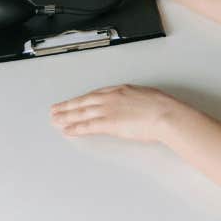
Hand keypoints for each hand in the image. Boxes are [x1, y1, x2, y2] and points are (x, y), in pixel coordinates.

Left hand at [51, 84, 179, 142]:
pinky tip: (67, 131)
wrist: (164, 114)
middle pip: (84, 102)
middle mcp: (111, 98)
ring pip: (82, 113)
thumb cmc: (161, 106)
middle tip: (55, 109)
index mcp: (120, 90)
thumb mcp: (146, 96)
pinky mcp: (108, 123)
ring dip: (67, 117)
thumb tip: (132, 105)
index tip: (73, 102)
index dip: (82, 99)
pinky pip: (87, 126)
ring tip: (55, 120)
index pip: (95, 94)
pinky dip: (76, 128)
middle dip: (68, 106)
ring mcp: (108, 110)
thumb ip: (133, 100)